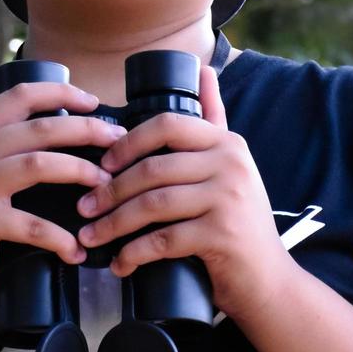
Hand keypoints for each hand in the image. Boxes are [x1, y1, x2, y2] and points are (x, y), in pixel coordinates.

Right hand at [0, 81, 127, 321]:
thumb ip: (3, 152)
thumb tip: (63, 134)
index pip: (18, 96)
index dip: (60, 92)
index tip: (93, 100)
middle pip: (39, 127)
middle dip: (86, 129)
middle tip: (117, 140)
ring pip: (39, 163)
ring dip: (81, 171)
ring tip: (105, 185)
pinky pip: (33, 224)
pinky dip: (61, 238)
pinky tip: (77, 250)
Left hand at [72, 64, 292, 319]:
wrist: (268, 281)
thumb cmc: (238, 223)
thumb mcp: (230, 166)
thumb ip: (214, 120)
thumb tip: (203, 70)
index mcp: (227, 143)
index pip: (167, 125)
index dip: (127, 142)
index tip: (102, 164)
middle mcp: (231, 164)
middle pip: (153, 168)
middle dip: (111, 190)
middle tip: (84, 207)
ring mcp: (228, 199)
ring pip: (153, 204)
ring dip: (114, 223)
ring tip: (91, 236)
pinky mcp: (222, 235)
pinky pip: (163, 240)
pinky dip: (134, 254)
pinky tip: (119, 263)